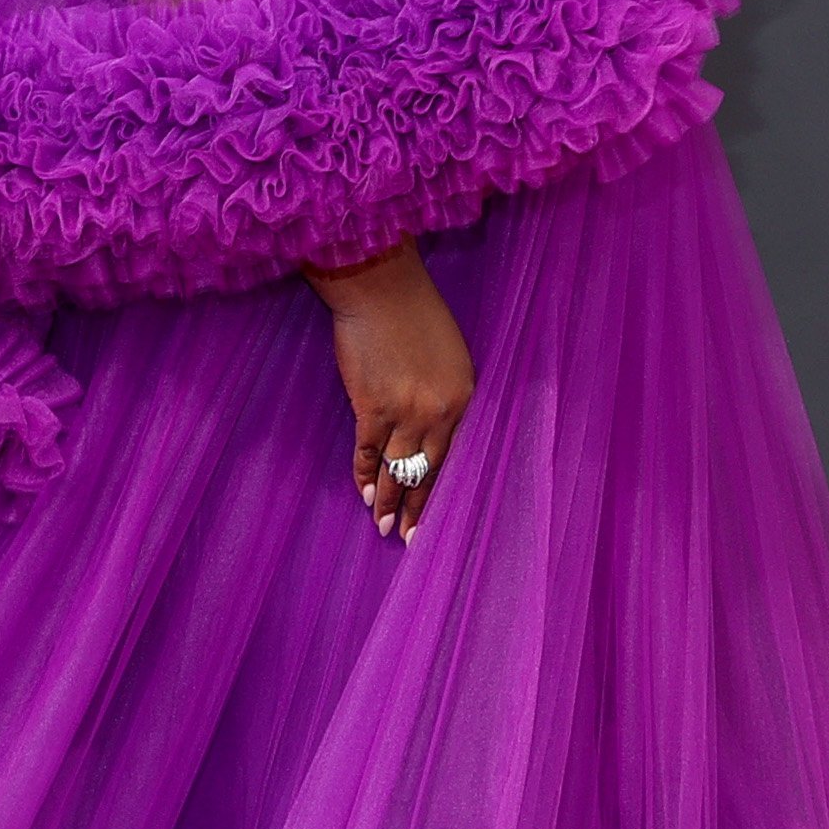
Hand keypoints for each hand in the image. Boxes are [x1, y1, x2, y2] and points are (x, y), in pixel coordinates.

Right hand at [304, 243, 473, 539]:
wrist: (381, 289)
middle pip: (428, 471)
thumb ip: (445, 393)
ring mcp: (405, 413)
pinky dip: (365, 474)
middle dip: (419, 508)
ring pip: (398, 469)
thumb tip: (429, 426)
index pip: (455, 457)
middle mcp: (439, 413)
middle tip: (411, 539)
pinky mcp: (372, 408)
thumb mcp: (448, 354)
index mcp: (464, 398)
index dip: (443, 489)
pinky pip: (368, 452)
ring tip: (384, 527)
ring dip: (390, 501)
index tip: (439, 516)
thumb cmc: (414, 313)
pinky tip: (365, 494)